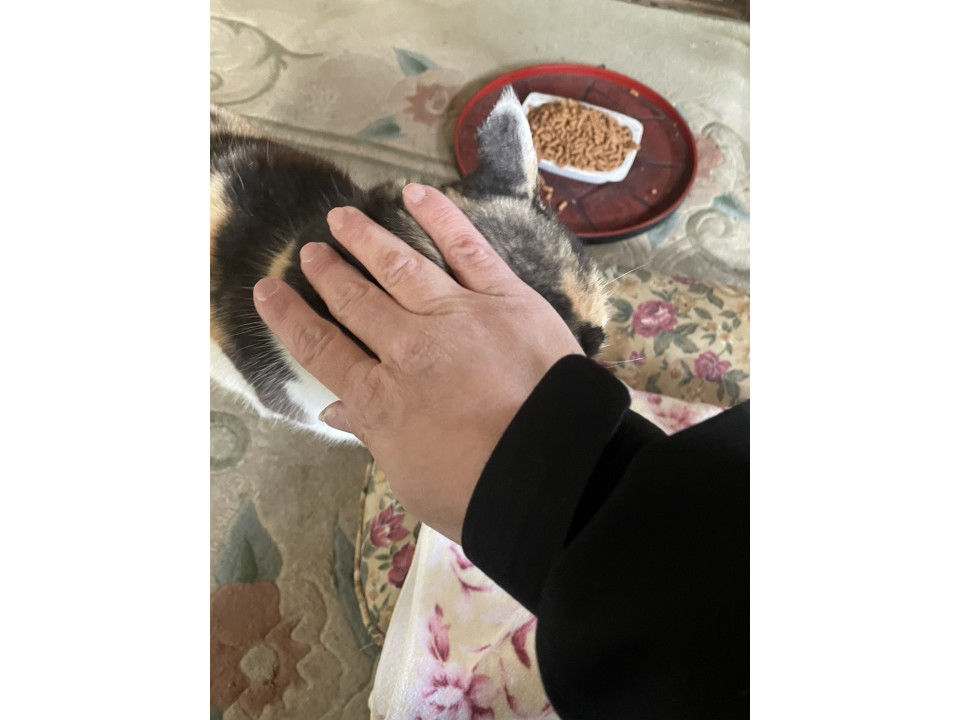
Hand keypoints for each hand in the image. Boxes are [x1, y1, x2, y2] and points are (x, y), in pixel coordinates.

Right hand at [253, 183, 582, 542]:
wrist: (554, 473)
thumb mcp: (411, 477)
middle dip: (329, 273)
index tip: (267, 291)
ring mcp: (455, 316)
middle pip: (356, 301)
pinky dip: (439, 217)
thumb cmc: (480, 491)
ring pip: (399, 267)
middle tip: (311, 250)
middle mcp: (408, 348)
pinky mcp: (504, 297)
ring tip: (341, 218)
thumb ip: (373, 434)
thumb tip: (335, 409)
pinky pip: (466, 248)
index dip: (290, 318)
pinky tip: (413, 193)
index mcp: (381, 399)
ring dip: (366, 239)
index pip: (322, 349)